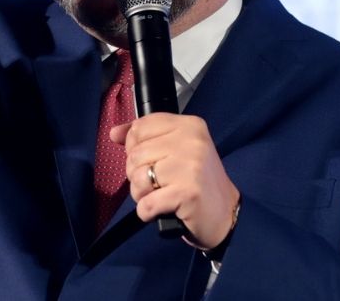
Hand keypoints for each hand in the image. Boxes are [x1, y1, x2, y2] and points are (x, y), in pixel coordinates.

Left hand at [110, 114, 240, 249]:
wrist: (226, 213)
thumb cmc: (196, 181)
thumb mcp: (175, 149)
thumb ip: (145, 137)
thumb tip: (114, 132)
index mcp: (189, 125)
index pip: (140, 127)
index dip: (135, 147)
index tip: (150, 160)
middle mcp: (191, 141)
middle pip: (135, 154)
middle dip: (137, 174)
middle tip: (158, 183)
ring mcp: (190, 166)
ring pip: (137, 178)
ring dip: (141, 194)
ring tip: (160, 195)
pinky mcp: (187, 193)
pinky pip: (146, 203)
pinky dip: (147, 211)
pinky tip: (162, 209)